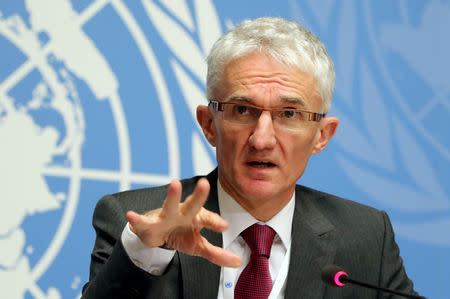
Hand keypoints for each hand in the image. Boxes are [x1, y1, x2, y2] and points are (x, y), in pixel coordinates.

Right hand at [126, 178, 241, 267]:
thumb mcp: (199, 246)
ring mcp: (165, 216)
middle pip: (192, 205)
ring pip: (169, 205)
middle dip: (198, 196)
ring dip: (172, 195)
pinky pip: (141, 221)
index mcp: (196, 218)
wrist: (157, 234)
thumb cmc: (181, 234)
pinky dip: (136, 219)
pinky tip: (130, 215)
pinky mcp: (148, 223)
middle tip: (205, 184)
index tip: (224, 226)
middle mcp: (182, 213)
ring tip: (175, 183)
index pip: (207, 218)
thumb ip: (217, 254)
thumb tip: (238, 261)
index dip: (215, 221)